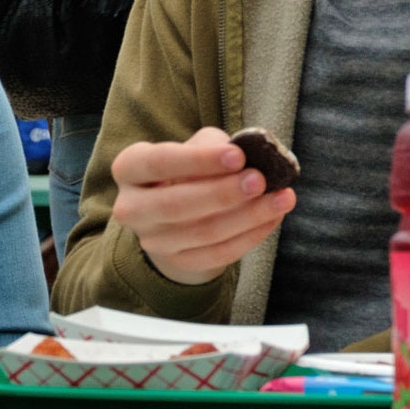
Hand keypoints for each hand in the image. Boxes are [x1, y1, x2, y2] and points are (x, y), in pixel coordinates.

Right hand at [110, 126, 295, 283]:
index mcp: (129, 168)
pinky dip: (250, 236)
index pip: (158, 162)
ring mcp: (153, 240)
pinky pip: (218, 253)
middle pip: (175, 204)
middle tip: (260, 180)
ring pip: (202, 233)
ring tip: (281, 198)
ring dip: (247, 216)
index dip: (197, 160)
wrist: (177, 210)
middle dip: (222, 193)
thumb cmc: (189, 167)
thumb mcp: (195, 146)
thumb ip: (216, 146)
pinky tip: (273, 217)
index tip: (238, 156)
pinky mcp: (177, 262)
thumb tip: (251, 154)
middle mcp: (131, 208)